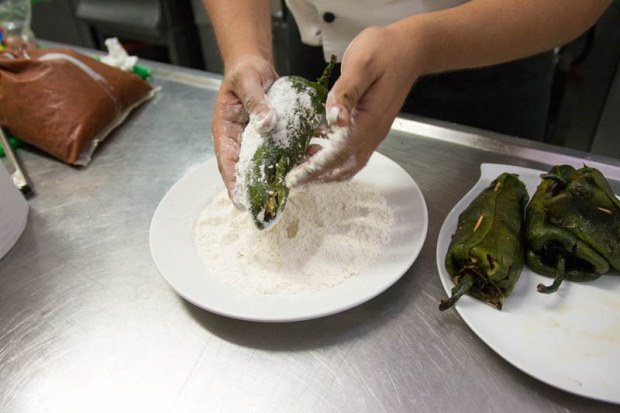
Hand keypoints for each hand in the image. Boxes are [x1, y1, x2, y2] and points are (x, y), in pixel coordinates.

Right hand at [211, 54, 277, 205]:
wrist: (254, 64)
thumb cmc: (245, 72)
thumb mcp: (248, 82)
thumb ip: (256, 102)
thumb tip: (266, 124)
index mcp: (226, 130)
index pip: (227, 161)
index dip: (233, 182)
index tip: (240, 201)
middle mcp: (239, 139)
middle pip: (246, 168)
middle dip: (256, 187)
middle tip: (267, 206)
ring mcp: (255, 139)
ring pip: (265, 162)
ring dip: (277, 175)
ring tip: (291, 190)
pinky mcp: (271, 135)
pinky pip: (281, 150)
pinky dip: (292, 157)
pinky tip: (307, 162)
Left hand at [286, 25, 420, 186]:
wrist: (410, 49)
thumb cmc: (385, 51)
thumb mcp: (362, 64)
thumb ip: (346, 92)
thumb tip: (335, 119)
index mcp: (370, 119)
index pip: (339, 153)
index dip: (315, 167)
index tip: (294, 178)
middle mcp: (374, 132)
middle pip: (344, 166)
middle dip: (316, 176)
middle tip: (291, 180)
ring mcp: (374, 132)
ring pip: (349, 163)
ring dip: (325, 170)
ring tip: (299, 167)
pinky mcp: (371, 127)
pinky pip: (351, 151)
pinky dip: (332, 158)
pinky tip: (314, 148)